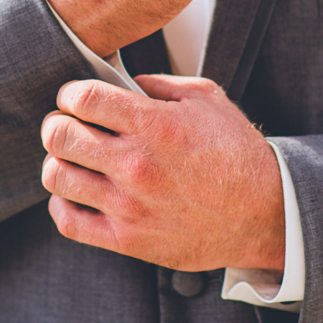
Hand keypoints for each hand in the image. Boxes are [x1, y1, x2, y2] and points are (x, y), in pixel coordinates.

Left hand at [40, 74, 285, 272]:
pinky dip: (62, 202)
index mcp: (155, 125)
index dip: (71, 94)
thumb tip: (124, 81)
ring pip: (57, 176)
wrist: (264, 213)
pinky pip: (69, 220)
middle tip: (66, 125)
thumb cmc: (236, 154)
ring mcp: (129, 205)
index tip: (75, 98)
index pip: (83, 98)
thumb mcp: (207, 100)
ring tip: (72, 159)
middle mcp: (137, 164)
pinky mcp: (128, 240)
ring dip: (58, 161)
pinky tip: (76, 192)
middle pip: (60, 135)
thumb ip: (161, 84)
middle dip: (57, 124)